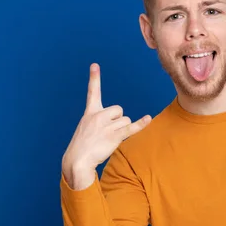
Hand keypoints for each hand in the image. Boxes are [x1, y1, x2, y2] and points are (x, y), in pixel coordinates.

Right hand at [61, 63, 150, 189]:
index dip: (94, 78)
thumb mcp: (87, 127)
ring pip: (125, 120)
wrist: (77, 160)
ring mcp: (107, 125)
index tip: (95, 65)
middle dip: (117, 120)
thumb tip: (120, 119)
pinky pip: (131, 127)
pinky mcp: (115, 135)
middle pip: (119, 110)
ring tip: (108, 139)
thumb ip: (100, 119)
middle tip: (106, 132)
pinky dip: (141, 124)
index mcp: (90, 112)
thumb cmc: (83, 145)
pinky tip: (148, 119)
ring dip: (121, 129)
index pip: (93, 92)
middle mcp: (98, 116)